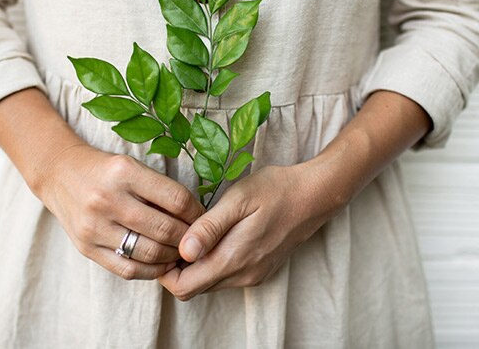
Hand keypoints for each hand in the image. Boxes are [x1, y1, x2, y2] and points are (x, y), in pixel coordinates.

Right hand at [36, 142, 205, 280]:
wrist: (60, 173)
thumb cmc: (105, 170)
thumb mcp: (132, 165)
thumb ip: (160, 189)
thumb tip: (197, 217)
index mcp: (124, 172)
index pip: (175, 199)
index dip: (197, 213)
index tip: (204, 218)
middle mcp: (107, 199)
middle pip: (164, 229)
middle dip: (188, 238)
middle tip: (197, 240)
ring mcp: (95, 226)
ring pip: (149, 253)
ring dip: (172, 256)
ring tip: (181, 251)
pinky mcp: (86, 248)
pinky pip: (127, 268)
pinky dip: (151, 270)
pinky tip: (160, 263)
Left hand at [157, 162, 344, 300]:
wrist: (314, 195)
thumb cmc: (275, 190)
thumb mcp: (238, 199)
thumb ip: (209, 228)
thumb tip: (182, 252)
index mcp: (233, 259)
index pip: (182, 287)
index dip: (164, 268)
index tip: (164, 240)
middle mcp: (242, 276)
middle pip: (192, 287)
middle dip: (175, 266)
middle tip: (175, 231)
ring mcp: (252, 276)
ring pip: (207, 283)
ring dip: (193, 264)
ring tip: (192, 230)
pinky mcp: (258, 271)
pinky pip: (224, 276)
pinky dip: (210, 262)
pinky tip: (212, 235)